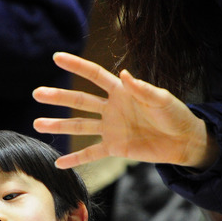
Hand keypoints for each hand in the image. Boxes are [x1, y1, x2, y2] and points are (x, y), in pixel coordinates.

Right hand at [33, 52, 219, 169]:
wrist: (184, 141)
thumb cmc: (175, 114)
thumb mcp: (161, 98)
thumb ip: (142, 88)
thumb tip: (124, 73)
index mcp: (121, 91)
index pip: (94, 75)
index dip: (76, 65)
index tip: (57, 57)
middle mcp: (111, 108)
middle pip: (79, 101)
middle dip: (58, 97)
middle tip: (37, 93)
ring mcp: (110, 128)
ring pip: (78, 126)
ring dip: (58, 125)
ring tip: (37, 124)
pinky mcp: (114, 147)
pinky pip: (91, 154)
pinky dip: (75, 159)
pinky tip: (58, 163)